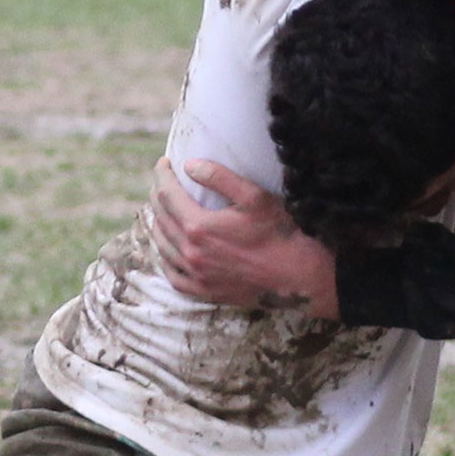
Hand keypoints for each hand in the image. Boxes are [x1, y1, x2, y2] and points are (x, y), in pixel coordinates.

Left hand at [151, 159, 340, 316]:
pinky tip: (169, 250)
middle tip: (162, 183)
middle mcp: (191, 253)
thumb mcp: (254, 197)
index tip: (164, 163)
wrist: (296, 276)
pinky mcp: (204, 292)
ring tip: (163, 211)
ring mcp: (196, 275)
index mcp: (199, 227)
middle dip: (158, 196)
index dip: (162, 175)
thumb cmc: (279, 233)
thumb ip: (220, 177)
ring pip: (162, 246)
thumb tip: (190, 165)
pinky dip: (165, 259)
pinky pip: (173, 276)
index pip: (167, 195)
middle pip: (161, 219)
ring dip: (159, 224)